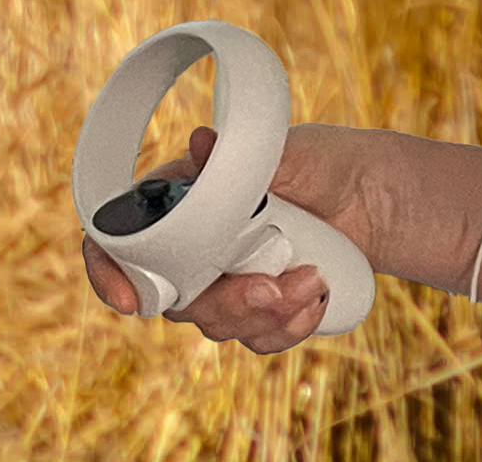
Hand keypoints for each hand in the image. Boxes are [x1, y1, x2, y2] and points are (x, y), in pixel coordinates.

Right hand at [81, 126, 339, 354]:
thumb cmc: (318, 164)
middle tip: (271, 287)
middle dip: (226, 303)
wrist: (372, 199)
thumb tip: (202, 142)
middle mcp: (190, 248)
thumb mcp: (282, 152)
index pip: (116, 241)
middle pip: (175, 299)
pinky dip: (289, 326)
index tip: (129, 301)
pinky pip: (257, 339)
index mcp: (176, 202)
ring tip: (314, 279)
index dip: (109, 272)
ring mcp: (224, 283)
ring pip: (218, 325)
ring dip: (267, 314)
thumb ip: (239, 155)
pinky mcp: (260, 310)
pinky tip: (317, 297)